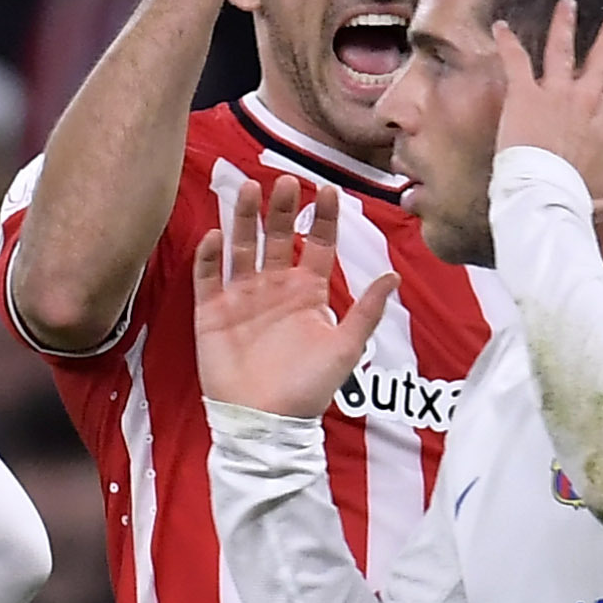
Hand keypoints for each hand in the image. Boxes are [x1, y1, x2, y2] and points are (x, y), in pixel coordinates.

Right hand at [189, 168, 399, 417]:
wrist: (265, 422)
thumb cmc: (307, 389)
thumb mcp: (345, 349)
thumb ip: (366, 311)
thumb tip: (394, 276)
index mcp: (307, 291)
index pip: (316, 243)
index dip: (322, 217)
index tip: (326, 190)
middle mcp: (274, 287)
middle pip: (276, 236)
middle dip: (281, 208)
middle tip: (284, 181)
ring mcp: (241, 297)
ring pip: (242, 246)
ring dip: (243, 218)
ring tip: (248, 190)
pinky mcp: (211, 312)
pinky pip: (208, 277)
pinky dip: (209, 256)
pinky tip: (215, 236)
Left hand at [490, 0, 602, 207]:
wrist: (542, 196)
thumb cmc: (576, 199)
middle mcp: (586, 100)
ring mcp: (555, 94)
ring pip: (563, 49)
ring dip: (565, 23)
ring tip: (568, 2)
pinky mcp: (524, 96)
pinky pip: (516, 62)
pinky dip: (507, 43)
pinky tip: (500, 25)